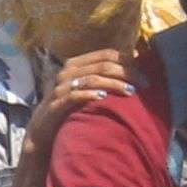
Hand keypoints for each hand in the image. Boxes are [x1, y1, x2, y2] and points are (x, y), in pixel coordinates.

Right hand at [13, 50, 131, 186]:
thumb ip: (102, 79)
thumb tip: (133, 69)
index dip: (127, 59)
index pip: (106, 54)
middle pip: (103, 65)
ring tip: (130, 91)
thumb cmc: (69, 111)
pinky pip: (75, 96)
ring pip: (92, 78)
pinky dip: (90, 95)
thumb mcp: (85, 90)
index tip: (144, 71)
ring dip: (114, 84)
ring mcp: (61, 88)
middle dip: (126, 73)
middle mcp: (67, 72)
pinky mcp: (56, 104)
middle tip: (143, 84)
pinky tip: (103, 98)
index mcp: (76, 64)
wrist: (42, 133)